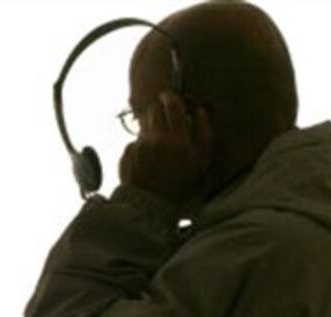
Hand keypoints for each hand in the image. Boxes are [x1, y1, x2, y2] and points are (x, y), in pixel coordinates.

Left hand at [119, 91, 212, 210]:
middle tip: (164, 119)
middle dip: (159, 110)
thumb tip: (199, 110)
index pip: (172, 104)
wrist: (153, 204)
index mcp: (177, 140)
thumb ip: (204, 133)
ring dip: (150, 127)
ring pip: (143, 123)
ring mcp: (139, 146)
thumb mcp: (201, 161)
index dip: (171, 97)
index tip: (170, 98)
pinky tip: (147, 158)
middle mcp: (156, 139)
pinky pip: (134, 140)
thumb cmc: (180, 182)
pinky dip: (140, 144)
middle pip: (153, 109)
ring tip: (157, 142)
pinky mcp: (127, 153)